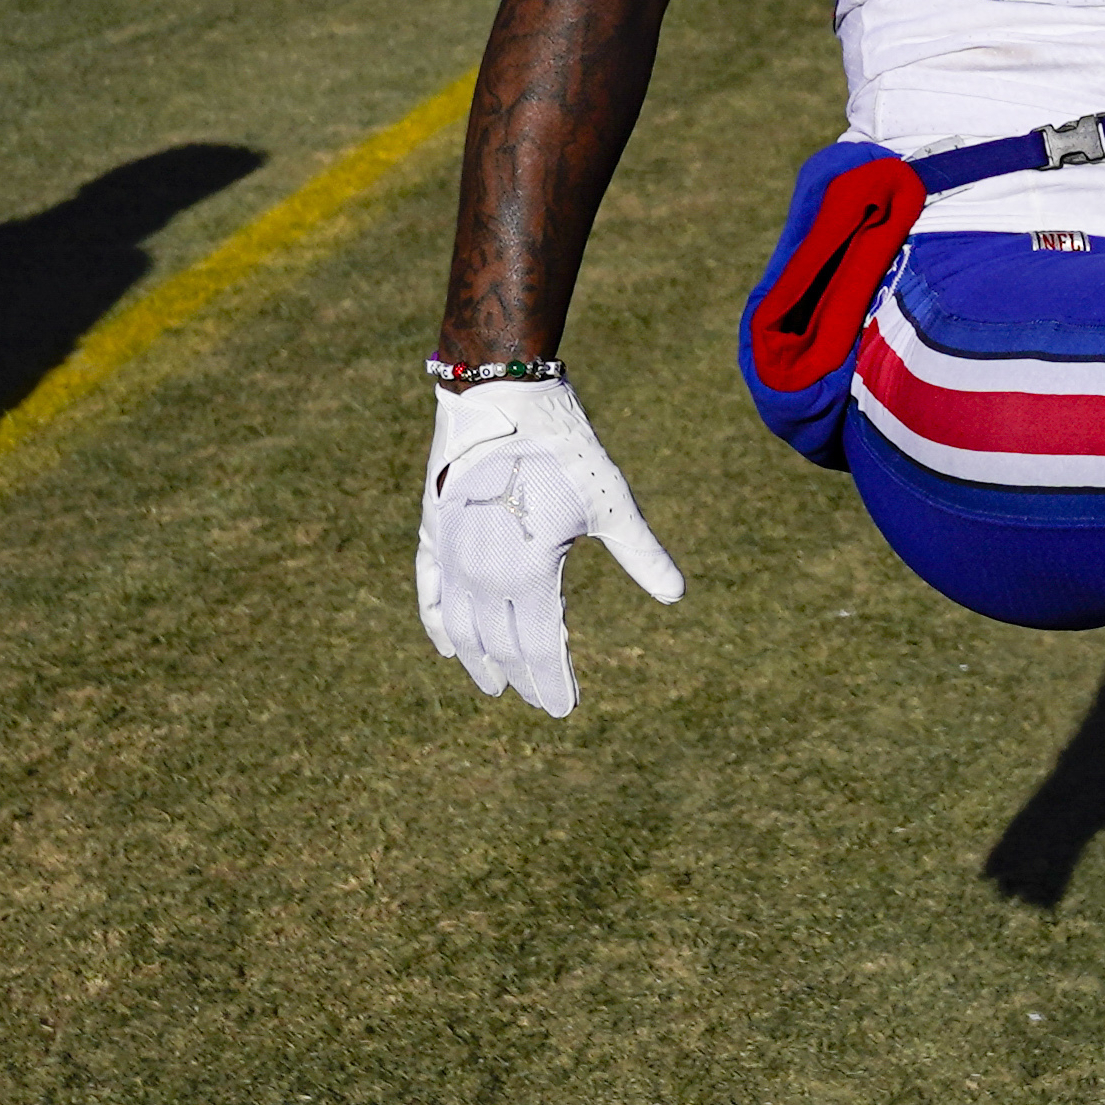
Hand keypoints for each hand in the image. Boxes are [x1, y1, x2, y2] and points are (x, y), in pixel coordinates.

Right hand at [415, 373, 685, 718]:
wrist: (502, 395)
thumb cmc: (565, 448)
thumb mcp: (611, 502)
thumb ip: (640, 553)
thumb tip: (676, 596)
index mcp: (529, 574)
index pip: (541, 648)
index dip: (553, 681)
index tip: (565, 709)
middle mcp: (482, 574)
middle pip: (502, 645)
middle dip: (523, 677)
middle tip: (541, 701)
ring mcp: (450, 555)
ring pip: (462, 627)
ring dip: (478, 659)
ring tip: (495, 684)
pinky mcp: (432, 533)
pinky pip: (428, 592)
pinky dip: (438, 623)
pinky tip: (447, 646)